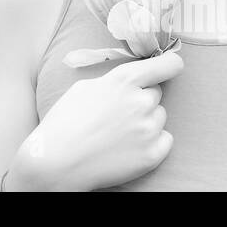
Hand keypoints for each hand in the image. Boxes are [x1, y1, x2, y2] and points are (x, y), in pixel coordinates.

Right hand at [8, 49, 183, 190]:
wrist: (57, 161)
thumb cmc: (65, 121)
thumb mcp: (85, 87)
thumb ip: (114, 81)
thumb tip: (133, 82)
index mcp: (124, 80)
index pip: (167, 65)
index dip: (169, 65)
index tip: (168, 67)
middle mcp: (141, 102)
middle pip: (156, 93)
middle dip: (142, 98)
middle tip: (119, 112)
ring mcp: (148, 129)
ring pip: (160, 116)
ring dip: (146, 121)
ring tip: (119, 132)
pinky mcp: (152, 155)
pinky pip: (165, 140)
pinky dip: (152, 142)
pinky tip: (129, 146)